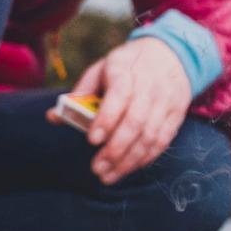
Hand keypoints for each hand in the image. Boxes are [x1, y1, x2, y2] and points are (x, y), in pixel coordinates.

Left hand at [67, 37, 190, 184]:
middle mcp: (149, 86)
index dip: (106, 119)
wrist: (170, 54)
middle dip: (115, 149)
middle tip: (97, 168)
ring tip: (108, 176)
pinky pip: (163, 140)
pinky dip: (146, 158)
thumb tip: (54, 117)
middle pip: (135, 121)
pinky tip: (129, 168)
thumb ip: (79, 94)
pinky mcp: (176, 114)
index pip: (119, 95)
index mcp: (125, 69)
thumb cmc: (127, 66)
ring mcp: (165, 101)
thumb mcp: (101, 69)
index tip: (91, 140)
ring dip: (129, 160)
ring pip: (150, 136)